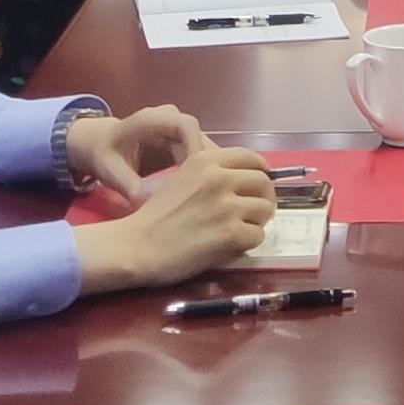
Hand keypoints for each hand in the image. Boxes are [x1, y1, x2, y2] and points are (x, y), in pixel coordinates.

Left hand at [61, 104, 207, 199]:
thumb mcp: (110, 170)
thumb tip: (142, 202)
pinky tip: (199, 195)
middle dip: (207, 166)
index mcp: (152, 119)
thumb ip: (127, 184)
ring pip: (204, 148)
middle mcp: (171, 119)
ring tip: (205, 198)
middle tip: (206, 195)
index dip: (197, 148)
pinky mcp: (182, 142)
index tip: (198, 177)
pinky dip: (202, 174)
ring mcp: (178, 129)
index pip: (186, 126)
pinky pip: (198, 156)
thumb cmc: (104, 154)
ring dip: (207, 172)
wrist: (99, 144)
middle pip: (201, 138)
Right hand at [69, 137, 281, 292]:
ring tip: (239, 230)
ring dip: (256, 221)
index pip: (251, 158)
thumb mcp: (183, 177)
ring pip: (265, 209)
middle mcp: (220, 178)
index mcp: (207, 160)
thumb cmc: (156, 215)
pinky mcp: (232, 233)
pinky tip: (231, 245)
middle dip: (262, 198)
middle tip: (252, 213)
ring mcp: (228, 206)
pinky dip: (248, 242)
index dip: (259, 173)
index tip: (256, 186)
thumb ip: (212, 174)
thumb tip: (246, 179)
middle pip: (264, 183)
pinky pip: (258, 235)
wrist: (138, 246)